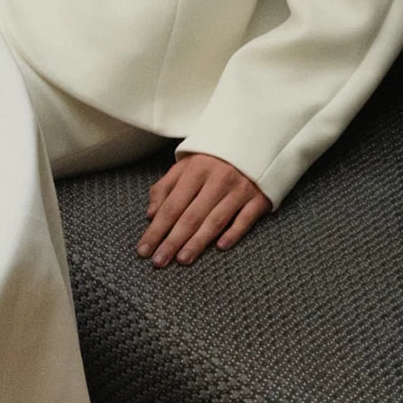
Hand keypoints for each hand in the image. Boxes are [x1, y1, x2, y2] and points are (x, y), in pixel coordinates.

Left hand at [136, 153, 270, 267]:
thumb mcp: (186, 164)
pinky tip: (220, 247)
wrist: (255, 141)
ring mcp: (239, 189)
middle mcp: (217, 179)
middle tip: (159, 261)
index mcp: (196, 170)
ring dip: (198, 242)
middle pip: (191, 216)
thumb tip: (151, 215)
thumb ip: (166, 187)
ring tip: (182, 259)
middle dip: (172, 241)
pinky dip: (234, 232)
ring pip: (216, 220)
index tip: (144, 249)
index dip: (157, 229)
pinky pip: (245, 218)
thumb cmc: (213, 158)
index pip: (171, 205)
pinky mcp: (259, 197)